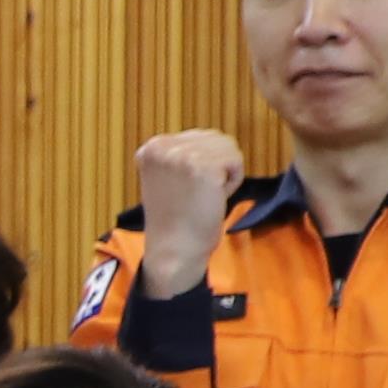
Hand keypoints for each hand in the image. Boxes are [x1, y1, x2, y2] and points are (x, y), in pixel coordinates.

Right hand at [137, 130, 245, 288]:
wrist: (174, 250)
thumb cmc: (177, 219)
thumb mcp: (168, 175)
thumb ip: (182, 154)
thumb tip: (216, 139)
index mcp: (152, 147)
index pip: (199, 137)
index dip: (202, 164)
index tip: (185, 189)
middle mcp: (163, 146)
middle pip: (215, 138)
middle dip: (216, 166)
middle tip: (197, 194)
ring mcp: (182, 155)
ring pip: (228, 147)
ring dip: (225, 173)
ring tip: (205, 195)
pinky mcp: (203, 167)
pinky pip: (236, 162)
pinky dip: (232, 182)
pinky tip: (214, 198)